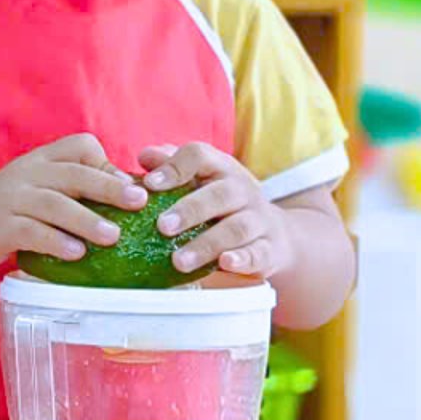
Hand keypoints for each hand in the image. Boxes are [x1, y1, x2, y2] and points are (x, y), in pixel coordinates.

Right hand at [0, 133, 147, 269]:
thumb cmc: (10, 208)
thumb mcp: (38, 187)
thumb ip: (73, 188)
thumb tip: (129, 201)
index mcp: (41, 160)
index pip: (79, 146)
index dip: (107, 164)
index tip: (134, 187)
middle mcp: (27, 173)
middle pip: (72, 173)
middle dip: (108, 187)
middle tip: (138, 203)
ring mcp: (11, 199)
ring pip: (54, 204)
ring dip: (86, 219)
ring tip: (113, 236)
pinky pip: (30, 232)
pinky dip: (56, 242)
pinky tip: (77, 254)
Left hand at [139, 143, 288, 277]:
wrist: (273, 234)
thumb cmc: (220, 203)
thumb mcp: (199, 180)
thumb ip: (171, 167)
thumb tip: (146, 157)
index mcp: (220, 168)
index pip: (200, 156)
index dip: (175, 167)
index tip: (150, 184)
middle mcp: (242, 190)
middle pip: (220, 194)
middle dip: (190, 210)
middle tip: (162, 227)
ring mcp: (259, 220)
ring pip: (236, 228)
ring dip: (206, 244)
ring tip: (178, 261)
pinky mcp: (268, 250)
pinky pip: (258, 253)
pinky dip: (242, 259)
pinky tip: (225, 263)